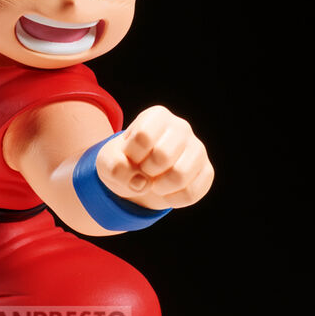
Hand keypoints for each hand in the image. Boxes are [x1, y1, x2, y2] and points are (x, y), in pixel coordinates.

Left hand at [96, 105, 213, 209]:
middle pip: (163, 156)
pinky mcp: (207, 171)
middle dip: (146, 170)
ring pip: (180, 176)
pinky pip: (192, 193)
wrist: (139, 176)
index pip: (143, 137)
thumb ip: (115, 167)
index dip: (131, 155)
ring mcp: (197, 149)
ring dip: (159, 187)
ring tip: (154, 182)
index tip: (130, 155)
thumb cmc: (124, 161)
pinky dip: (172, 199)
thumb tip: (141, 183)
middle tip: (143, 170)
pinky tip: (166, 192)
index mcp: (157, 116)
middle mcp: (181, 127)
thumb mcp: (108, 161)